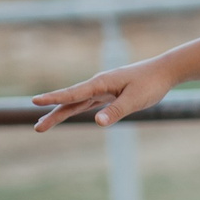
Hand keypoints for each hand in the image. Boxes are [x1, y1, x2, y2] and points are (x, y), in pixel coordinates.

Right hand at [31, 58, 174, 130]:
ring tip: (43, 124)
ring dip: (60, 113)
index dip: (54, 98)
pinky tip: (66, 112)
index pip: (73, 94)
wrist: (165, 71)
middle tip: (37, 128)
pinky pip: (87, 103)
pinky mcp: (109, 94)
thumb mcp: (135, 100)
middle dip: (52, 113)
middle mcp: (98, 85)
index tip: (35, 101)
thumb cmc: (151, 84)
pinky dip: (74, 108)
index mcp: (101, 83)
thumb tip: (97, 122)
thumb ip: (116, 111)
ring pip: (76, 103)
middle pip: (70, 101)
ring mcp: (102, 89)